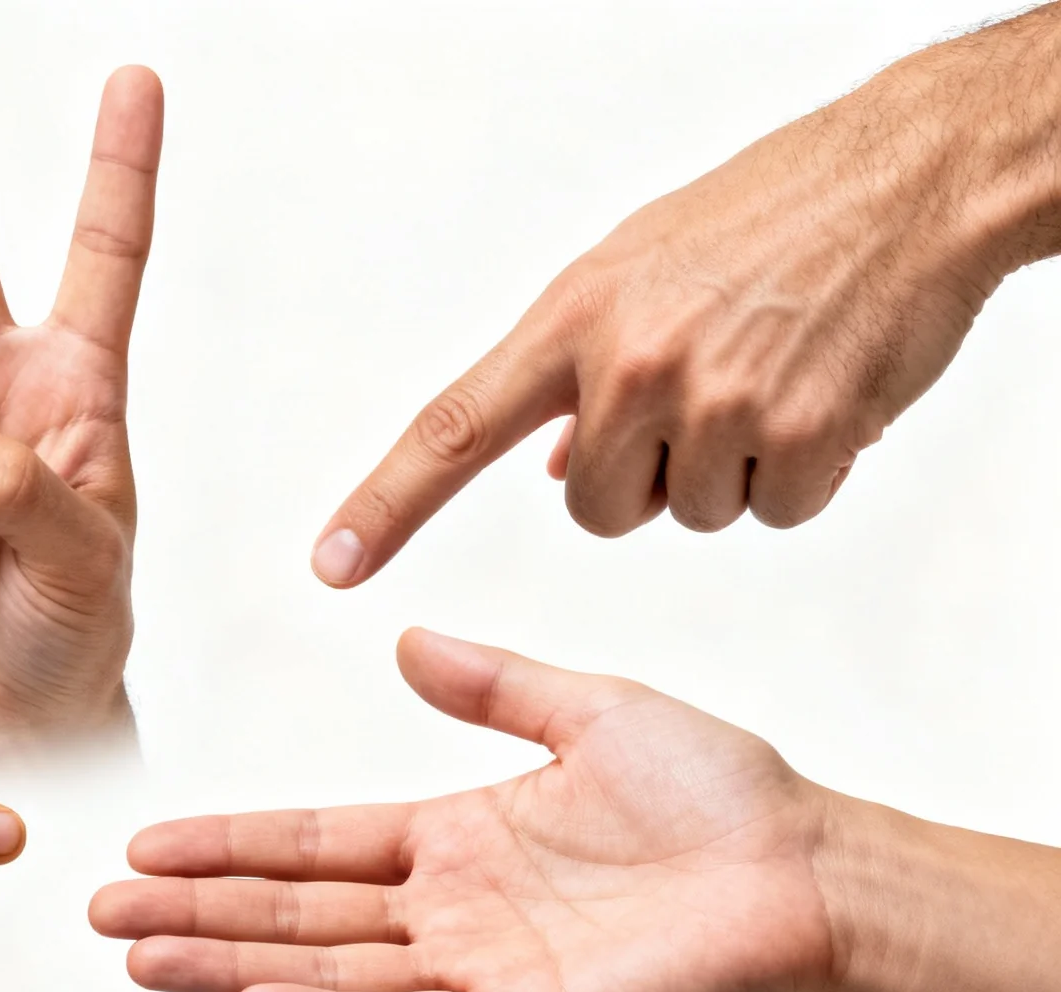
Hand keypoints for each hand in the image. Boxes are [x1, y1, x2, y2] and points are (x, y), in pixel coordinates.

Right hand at [90, 629, 837, 991]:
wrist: (809, 864)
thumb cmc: (717, 791)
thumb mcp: (585, 706)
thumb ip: (490, 682)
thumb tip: (404, 640)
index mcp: (454, 834)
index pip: (312, 843)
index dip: (229, 845)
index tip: (150, 845)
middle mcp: (450, 905)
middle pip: (295, 912)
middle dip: (197, 913)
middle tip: (106, 913)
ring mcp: (480, 965)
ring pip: (328, 969)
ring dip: (232, 964)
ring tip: (145, 958)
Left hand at [308, 8, 1060, 585]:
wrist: (903, 181)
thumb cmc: (763, 218)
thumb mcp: (637, 271)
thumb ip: (579, 372)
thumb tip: (549, 469)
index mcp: (572, 318)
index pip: (453, 427)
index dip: (386, 504)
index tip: (332, 565)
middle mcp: (630, 364)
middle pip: (593, 509)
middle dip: (642, 477)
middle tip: (703, 392)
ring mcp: (715, 401)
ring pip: (688, 517)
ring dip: (729, 470)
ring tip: (770, 373)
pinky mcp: (801, 435)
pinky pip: (774, 513)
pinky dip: (802, 475)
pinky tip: (821, 397)